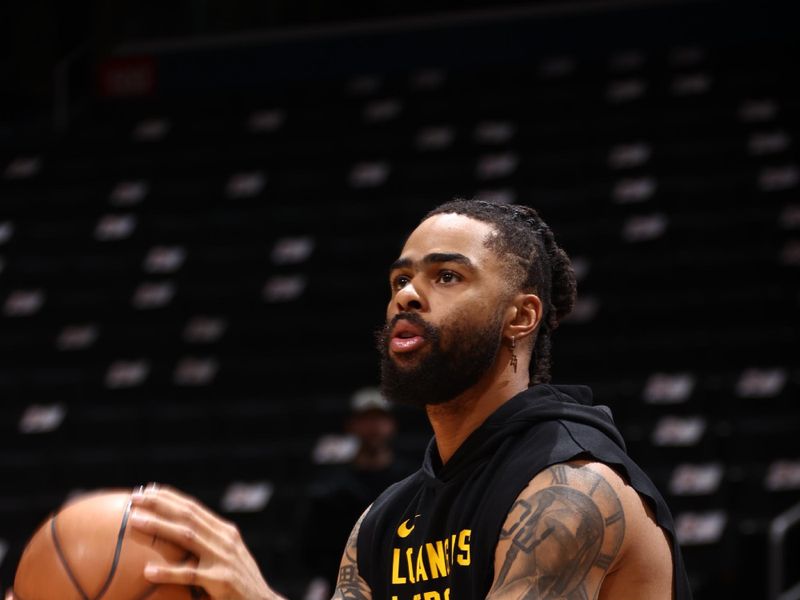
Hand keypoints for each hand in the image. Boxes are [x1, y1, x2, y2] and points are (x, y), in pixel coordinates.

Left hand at [130, 484, 284, 599]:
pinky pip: (190, 575)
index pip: (194, 507)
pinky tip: (148, 571)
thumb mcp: (227, 554)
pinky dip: (168, 572)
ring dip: (159, 527)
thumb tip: (182, 531)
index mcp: (225, 531)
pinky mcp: (220, 581)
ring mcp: (223, 559)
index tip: (149, 489)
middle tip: (136, 497)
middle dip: (160, 504)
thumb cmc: (240, 581)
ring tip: (135, 521)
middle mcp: (225, 539)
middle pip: (188, 516)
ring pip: (186, 537)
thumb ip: (209, 541)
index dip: (171, 497)